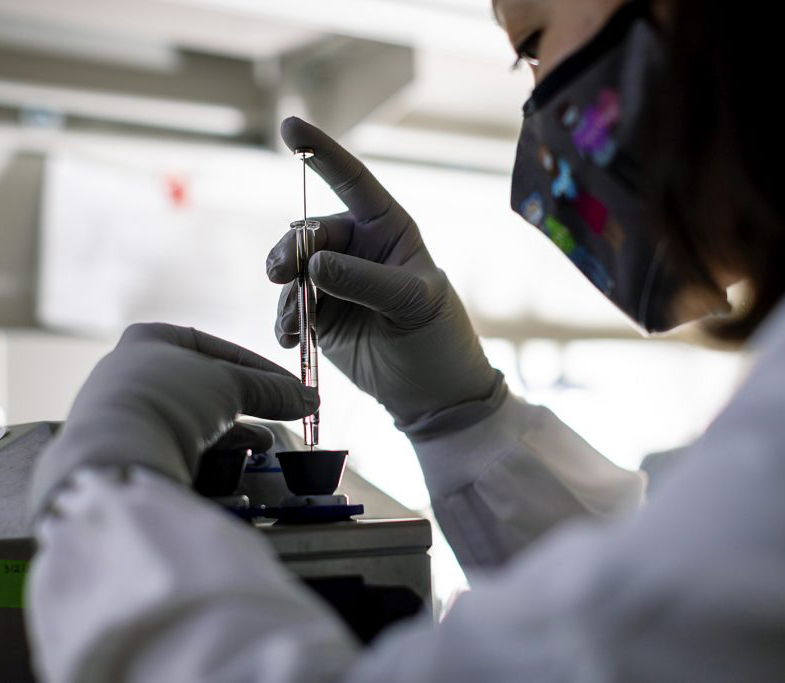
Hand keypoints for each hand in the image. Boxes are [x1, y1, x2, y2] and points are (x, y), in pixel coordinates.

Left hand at [30, 323, 316, 518]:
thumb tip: (309, 399)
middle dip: (250, 400)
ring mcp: (130, 412)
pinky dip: (214, 447)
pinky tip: (242, 455)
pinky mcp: (131, 449)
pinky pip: (181, 442)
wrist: (116, 456)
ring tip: (268, 440)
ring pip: (197, 416)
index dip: (260, 367)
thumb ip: (271, 390)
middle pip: (208, 383)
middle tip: (286, 412)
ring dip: (237, 427)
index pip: (217, 348)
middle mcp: (134, 372)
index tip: (292, 387)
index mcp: (150, 340)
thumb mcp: (230, 385)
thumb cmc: (171, 398)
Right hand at [267, 118, 505, 438]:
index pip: (352, 182)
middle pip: (309, 232)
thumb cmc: (436, 339)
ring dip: (287, 295)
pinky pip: (289, 305)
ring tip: (296, 328)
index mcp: (389, 229)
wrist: (431, 394)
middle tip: (281, 274)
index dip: (321, 153)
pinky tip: (292, 340)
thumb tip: (313, 263)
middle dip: (290, 250)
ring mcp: (336, 282)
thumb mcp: (412, 303)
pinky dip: (285, 320)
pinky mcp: (320, 315)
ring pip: (292, 271)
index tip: (289, 126)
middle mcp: (359, 249)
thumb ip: (364, 280)